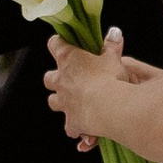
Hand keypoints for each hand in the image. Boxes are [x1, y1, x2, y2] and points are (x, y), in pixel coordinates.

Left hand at [44, 29, 162, 150]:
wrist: (108, 107)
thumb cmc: (110, 78)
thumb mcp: (114, 58)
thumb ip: (112, 46)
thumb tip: (114, 33)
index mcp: (69, 59)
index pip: (55, 44)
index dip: (58, 43)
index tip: (63, 43)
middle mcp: (61, 81)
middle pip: (48, 78)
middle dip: (56, 78)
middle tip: (70, 78)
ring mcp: (64, 102)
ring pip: (53, 102)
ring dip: (62, 101)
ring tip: (75, 103)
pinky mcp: (71, 122)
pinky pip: (70, 127)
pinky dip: (76, 127)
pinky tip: (85, 129)